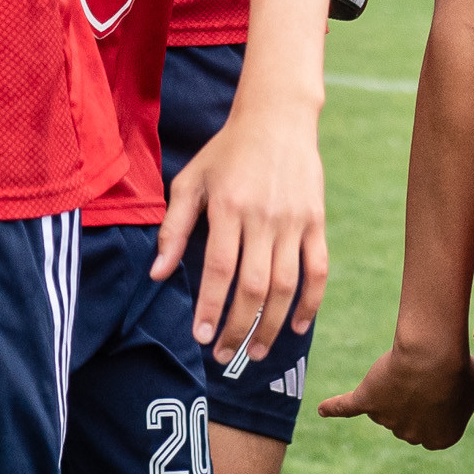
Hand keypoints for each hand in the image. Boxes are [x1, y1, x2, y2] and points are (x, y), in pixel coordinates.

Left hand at [153, 100, 326, 361]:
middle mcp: (263, 216)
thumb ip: (173, 228)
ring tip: (256, 353)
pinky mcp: (316, 220)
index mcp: (228, 206)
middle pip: (253, 285)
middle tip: (223, 355)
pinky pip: (318, 269)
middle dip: (237, 327)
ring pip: (286, 285)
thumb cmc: (226, 151)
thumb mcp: (191, 181)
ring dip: (271, 325)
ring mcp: (294, 220)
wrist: (278, 117)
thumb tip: (156, 274)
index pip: (219, 269)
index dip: (210, 306)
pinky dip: (310, 302)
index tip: (199, 337)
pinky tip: (296, 327)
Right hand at [318, 335, 473, 448]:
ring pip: (386, 406)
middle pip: (407, 419)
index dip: (437, 403)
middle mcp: (412, 436)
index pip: (434, 428)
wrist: (433, 356)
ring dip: (393, 389)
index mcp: (440, 440)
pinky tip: (322, 409)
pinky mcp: (366, 401)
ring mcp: (386, 420)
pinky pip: (346, 407)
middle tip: (426, 373)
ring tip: (409, 366)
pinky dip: (334, 407)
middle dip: (414, 398)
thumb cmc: (460, 368)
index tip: (442, 385)